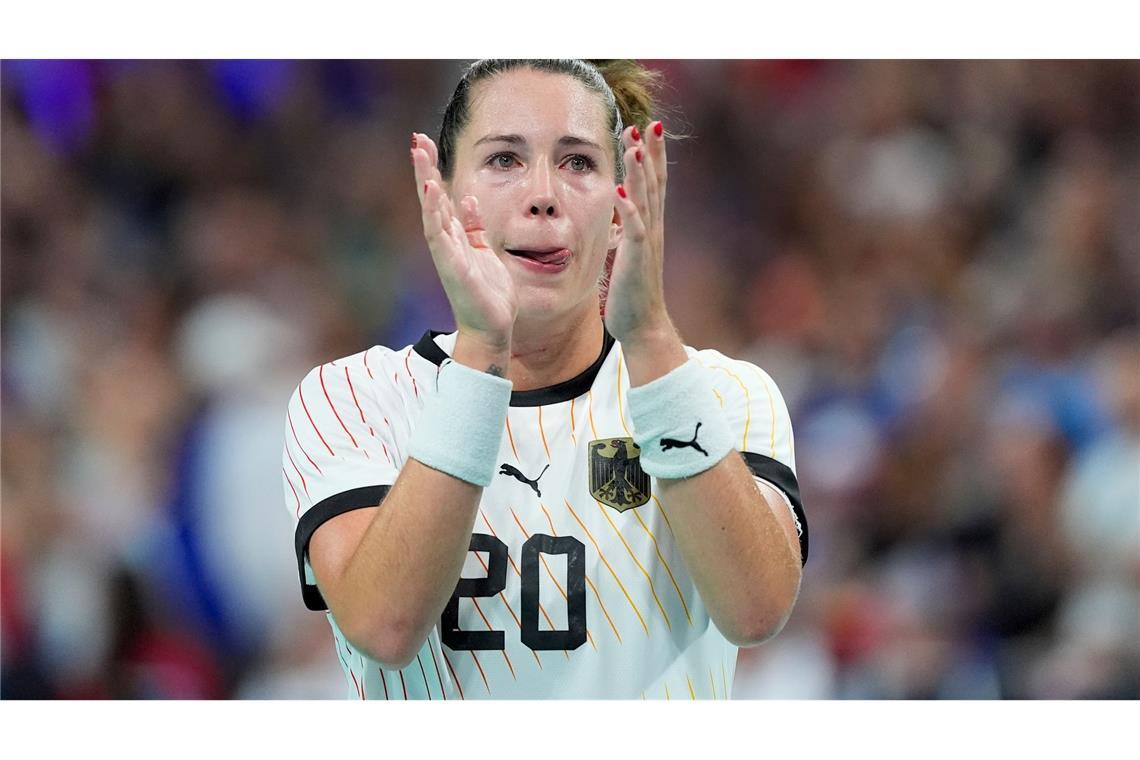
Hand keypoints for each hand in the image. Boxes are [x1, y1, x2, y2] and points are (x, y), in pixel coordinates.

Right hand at [411, 133, 516, 348]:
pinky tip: (432, 193)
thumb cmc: (488, 293)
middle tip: (417, 140)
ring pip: (432, 212)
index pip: (439, 198)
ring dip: (425, 183)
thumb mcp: (484, 251)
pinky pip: (441, 237)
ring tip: (419, 156)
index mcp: (453, 238)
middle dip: (424, 170)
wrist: (491, 327)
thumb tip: (469, 200)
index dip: (432, 171)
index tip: (426, 145)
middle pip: (431, 199)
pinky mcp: (453, 267)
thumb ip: (474, 227)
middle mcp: (445, 243)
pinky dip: (435, 215)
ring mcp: (446, 254)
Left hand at [606, 121, 674, 346]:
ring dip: (639, 172)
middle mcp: (654, 229)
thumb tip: (622, 208)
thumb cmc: (633, 291)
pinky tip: (620, 192)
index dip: (654, 154)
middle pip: (655, 183)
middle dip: (652, 152)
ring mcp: (646, 242)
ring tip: (635, 145)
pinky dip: (628, 210)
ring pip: (645, 200)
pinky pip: (634, 229)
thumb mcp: (631, 251)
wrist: (643, 324)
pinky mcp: (637, 258)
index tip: (650, 127)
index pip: (655, 183)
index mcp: (651, 226)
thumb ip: (629, 228)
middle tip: (650, 123)